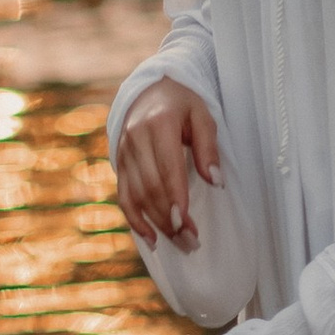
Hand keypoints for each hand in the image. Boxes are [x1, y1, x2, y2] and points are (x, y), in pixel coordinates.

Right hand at [113, 82, 220, 248]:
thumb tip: (216, 182)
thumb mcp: (202, 115)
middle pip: (151, 187)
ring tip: (180, 243)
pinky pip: (124, 197)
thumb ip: (209, 148)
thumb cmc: (181, 105)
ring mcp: (124, 153)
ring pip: (137, 196)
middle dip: (170, 218)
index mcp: (159, 123)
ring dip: (158, 224)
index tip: (187, 222)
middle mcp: (136, 139)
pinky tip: (151, 239)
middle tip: (192, 241)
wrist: (148, 92)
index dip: (176, 197)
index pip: (167, 167)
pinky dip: (135, 221)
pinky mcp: (118, 164)